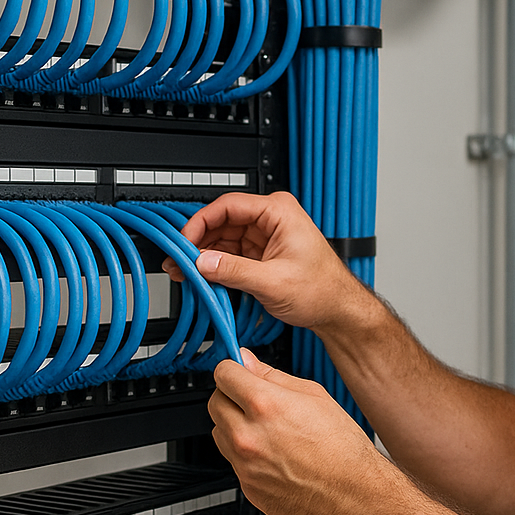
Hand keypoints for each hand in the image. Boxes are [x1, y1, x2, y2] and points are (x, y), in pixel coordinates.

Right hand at [163, 191, 369, 331]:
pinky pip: (229, 253)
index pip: (227, 205)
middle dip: (197, 242)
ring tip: (184, 272)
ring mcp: (264, 235)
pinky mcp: (260, 252)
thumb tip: (201, 263)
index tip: (183, 241)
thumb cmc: (322, 290)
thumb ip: (234, 271)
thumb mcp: (272, 282)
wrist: (337, 309)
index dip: (200, 222)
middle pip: (221, 221)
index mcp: (278, 211)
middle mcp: (270, 218)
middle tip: (177, 260)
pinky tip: (201, 276)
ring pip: (222, 238)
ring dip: (203, 255)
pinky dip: (214, 264)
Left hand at [209, 350, 401, 514]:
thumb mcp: (315, 396)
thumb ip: (273, 376)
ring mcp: (244, 466)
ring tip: (269, 431)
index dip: (233, 369)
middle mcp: (248, 437)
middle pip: (214, 402)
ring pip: (220, 433)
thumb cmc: (343, 449)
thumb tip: (248, 362)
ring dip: (235, 426)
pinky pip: (234, 461)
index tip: (239, 371)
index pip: (223, 374)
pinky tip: (275, 455)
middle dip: (231, 396)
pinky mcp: (247, 488)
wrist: (354, 496)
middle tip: (254, 399)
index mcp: (265, 406)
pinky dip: (248, 454)